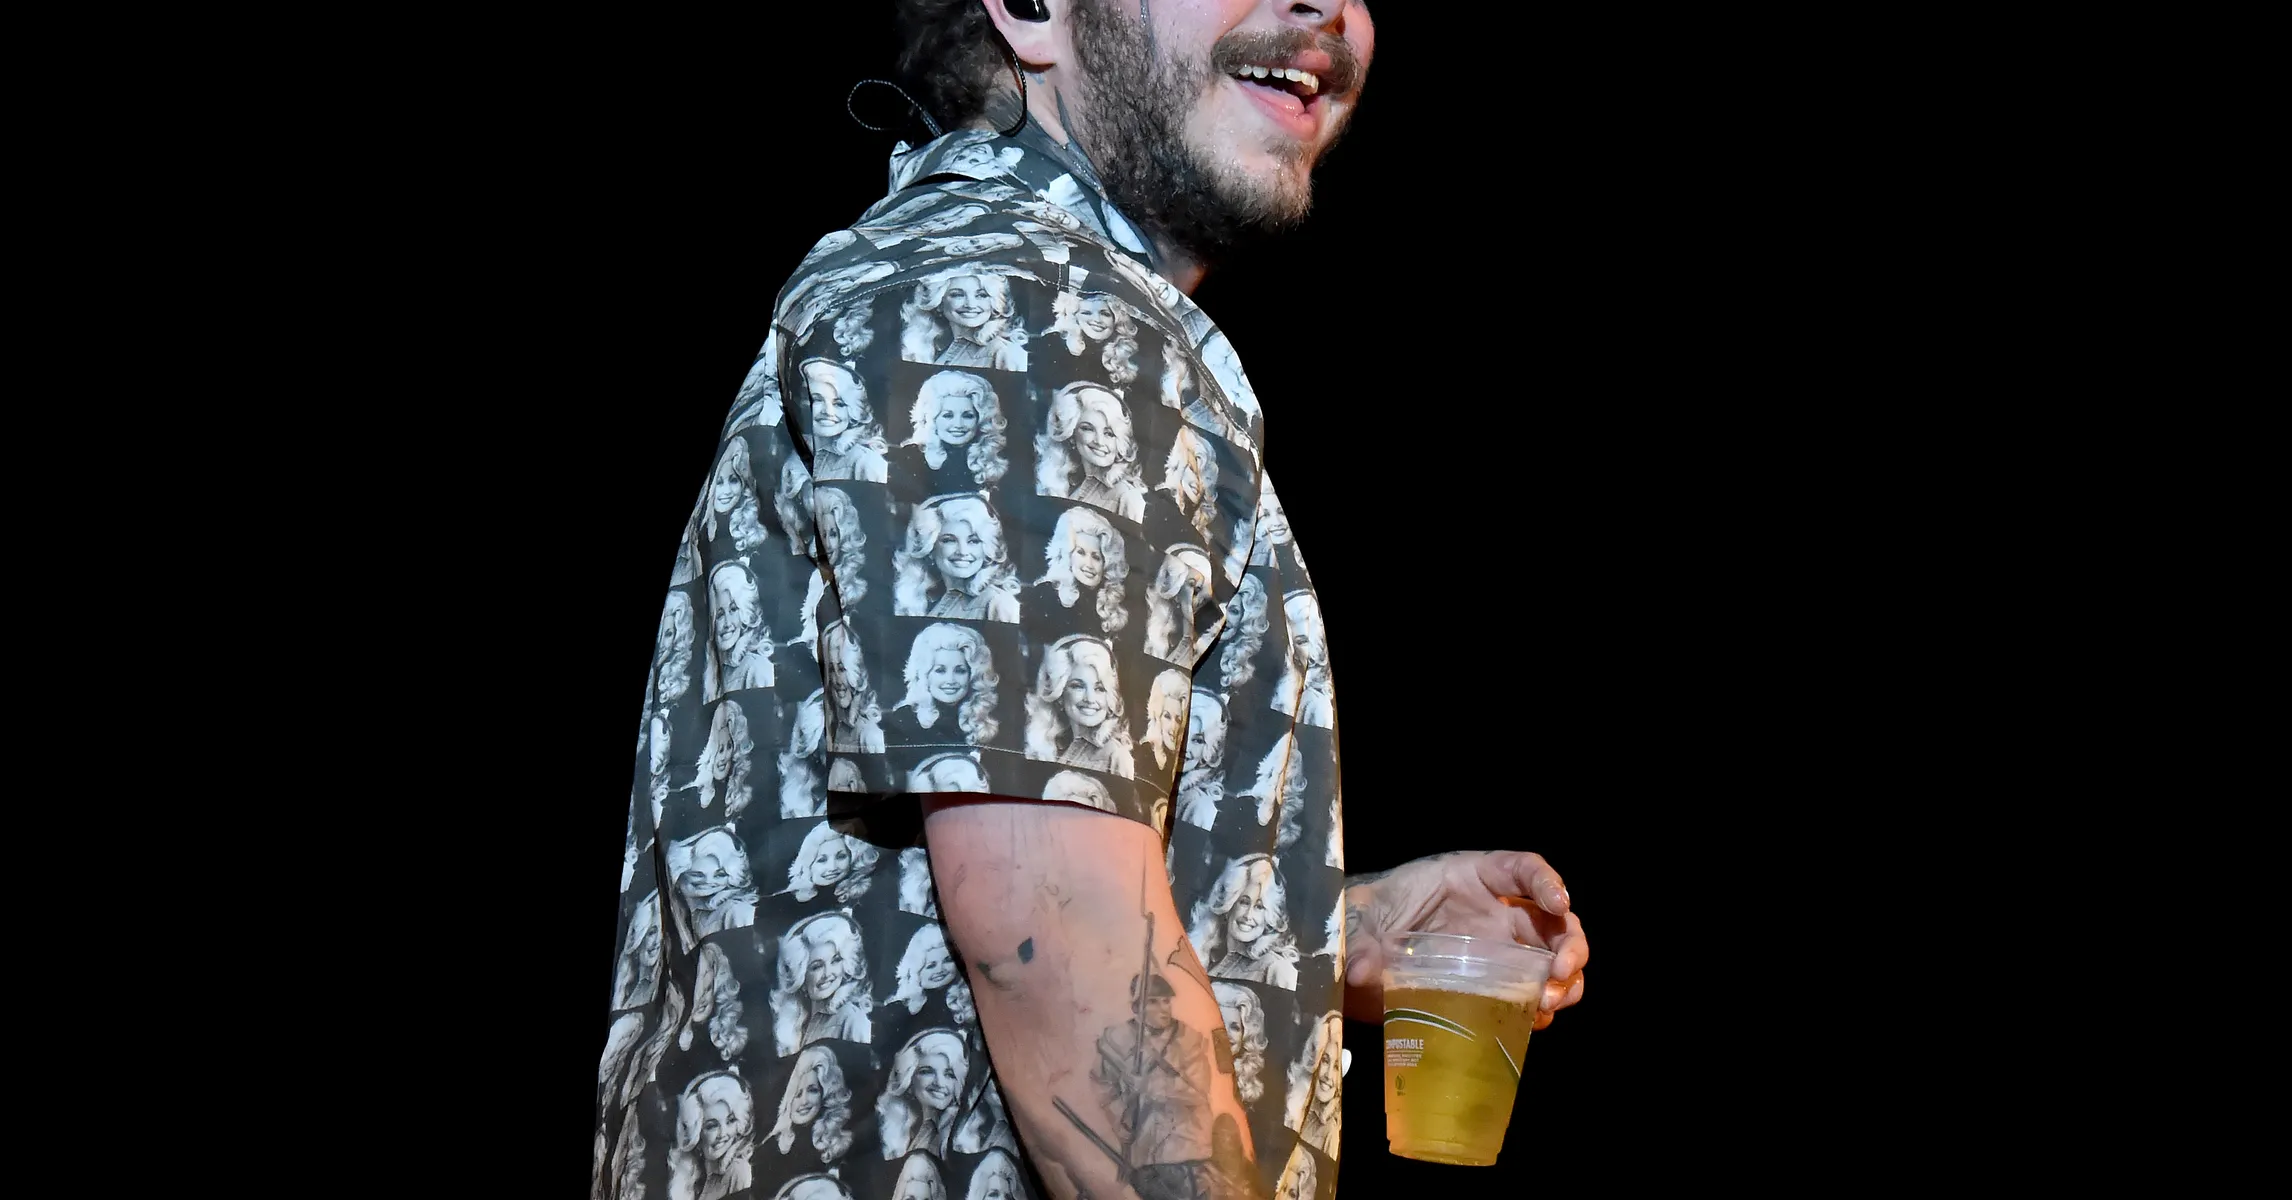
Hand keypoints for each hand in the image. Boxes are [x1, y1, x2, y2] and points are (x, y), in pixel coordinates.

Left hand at [1343, 851, 1588, 1028]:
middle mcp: (1494, 914)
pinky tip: (1535, 1018)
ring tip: (1548, 1001)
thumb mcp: (1362, 916)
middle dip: (1570, 943)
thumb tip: (1360, 969)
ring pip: (1552, 961)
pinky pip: (1530, 997)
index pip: (1520, 869)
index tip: (1558, 903)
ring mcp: (1499, 954)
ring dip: (1564, 980)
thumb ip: (1362, 938)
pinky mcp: (1493, 989)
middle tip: (1559, 970)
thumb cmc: (1367, 920)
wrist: (1357, 954)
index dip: (1545, 881)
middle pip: (1552, 920)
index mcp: (1470, 879)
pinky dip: (1541, 1009)